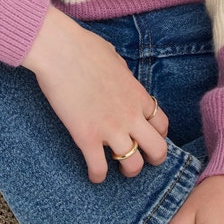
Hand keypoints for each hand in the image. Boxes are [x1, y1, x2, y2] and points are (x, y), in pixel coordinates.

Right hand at [23, 6, 168, 181]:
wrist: (61, 51)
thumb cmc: (84, 47)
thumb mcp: (114, 57)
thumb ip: (122, 73)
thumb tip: (117, 75)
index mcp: (138, 95)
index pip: (162, 124)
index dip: (157, 134)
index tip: (147, 136)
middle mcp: (131, 116)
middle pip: (157, 150)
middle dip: (153, 158)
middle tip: (143, 159)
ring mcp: (110, 129)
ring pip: (133, 165)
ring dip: (127, 170)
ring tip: (117, 167)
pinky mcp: (87, 137)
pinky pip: (99, 168)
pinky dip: (98, 176)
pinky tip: (94, 176)